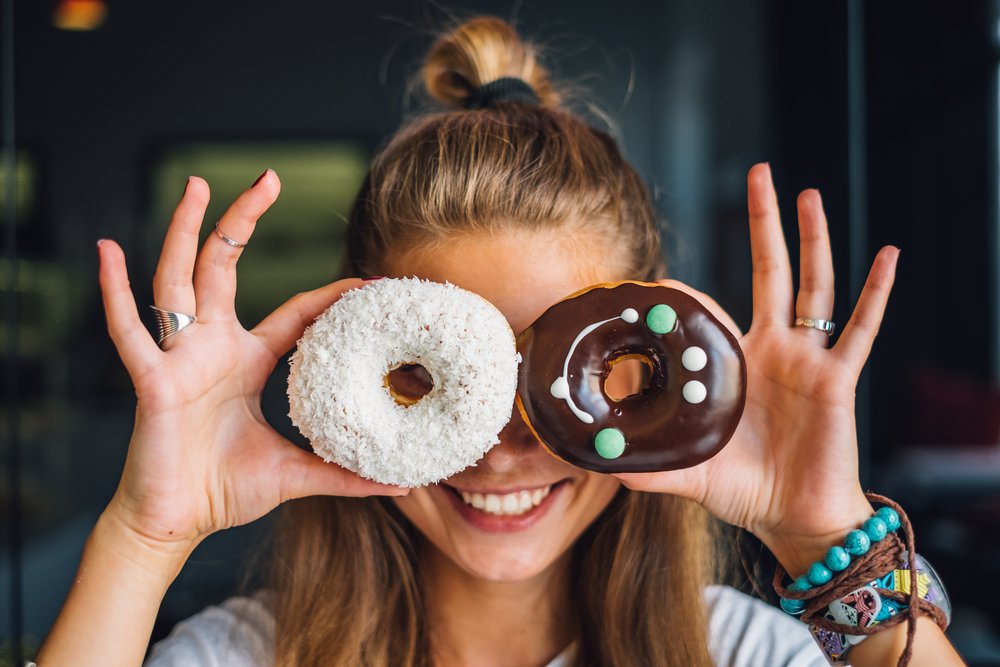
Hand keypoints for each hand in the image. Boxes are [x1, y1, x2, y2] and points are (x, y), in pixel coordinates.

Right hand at [98, 171, 405, 553]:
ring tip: (196, 184)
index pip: (294, 313)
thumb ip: (343, 474)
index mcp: (245, 361)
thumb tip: (397, 483)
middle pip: (226, 267)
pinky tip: (108, 250)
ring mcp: (179, 359)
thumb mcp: (295, 474)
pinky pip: (128, 331)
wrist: (174, 522)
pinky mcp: (152, 381)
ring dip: (186, 231)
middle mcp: (211, 348)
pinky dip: (115, 292)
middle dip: (244, 220)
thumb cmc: (223, 490)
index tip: (368, 282)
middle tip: (268, 177)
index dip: (329, 296)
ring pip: (180, 280)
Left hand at [614, 163, 898, 573]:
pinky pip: (861, 330)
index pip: (713, 312)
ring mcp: (807, 360)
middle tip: (758, 174)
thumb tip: (597, 464)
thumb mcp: (688, 472)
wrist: (793, 517)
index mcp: (736, 365)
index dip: (691, 295)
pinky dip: (876, 293)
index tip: (661, 277)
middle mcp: (773, 350)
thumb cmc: (744, 489)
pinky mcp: (837, 379)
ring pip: (813, 286)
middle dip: (764, 225)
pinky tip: (887, 256)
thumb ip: (647, 465)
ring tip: (807, 194)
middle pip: (771, 273)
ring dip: (812, 239)